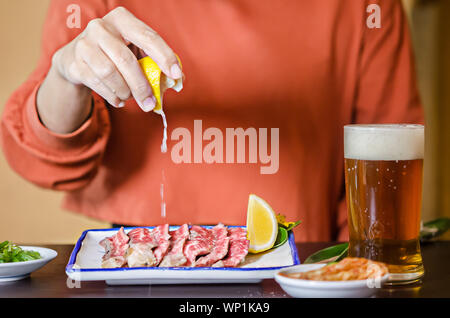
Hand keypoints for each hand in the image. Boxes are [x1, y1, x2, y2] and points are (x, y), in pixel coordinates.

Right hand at [53, 6, 181, 110]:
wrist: (76, 58)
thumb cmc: (115, 54)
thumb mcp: (135, 51)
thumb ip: (156, 63)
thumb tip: (178, 80)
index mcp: (123, 20)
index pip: (148, 37)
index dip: (164, 56)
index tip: (176, 74)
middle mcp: (101, 27)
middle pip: (125, 59)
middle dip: (141, 86)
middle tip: (151, 103)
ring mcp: (84, 44)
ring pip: (109, 73)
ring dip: (125, 91)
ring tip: (131, 98)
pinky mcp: (74, 62)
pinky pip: (97, 83)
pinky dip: (112, 96)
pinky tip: (119, 100)